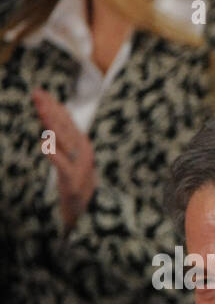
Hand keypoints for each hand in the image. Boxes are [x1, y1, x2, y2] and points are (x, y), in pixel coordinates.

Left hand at [32, 88, 96, 230]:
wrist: (87, 211)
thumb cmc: (76, 182)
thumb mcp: (69, 157)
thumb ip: (61, 137)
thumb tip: (55, 111)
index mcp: (81, 146)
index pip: (65, 122)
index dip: (53, 106)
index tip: (40, 92)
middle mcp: (82, 153)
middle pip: (64, 128)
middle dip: (51, 110)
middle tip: (37, 94)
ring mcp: (79, 166)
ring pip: (65, 142)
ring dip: (53, 125)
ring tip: (42, 111)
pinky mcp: (73, 181)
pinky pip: (63, 165)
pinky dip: (54, 154)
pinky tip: (45, 144)